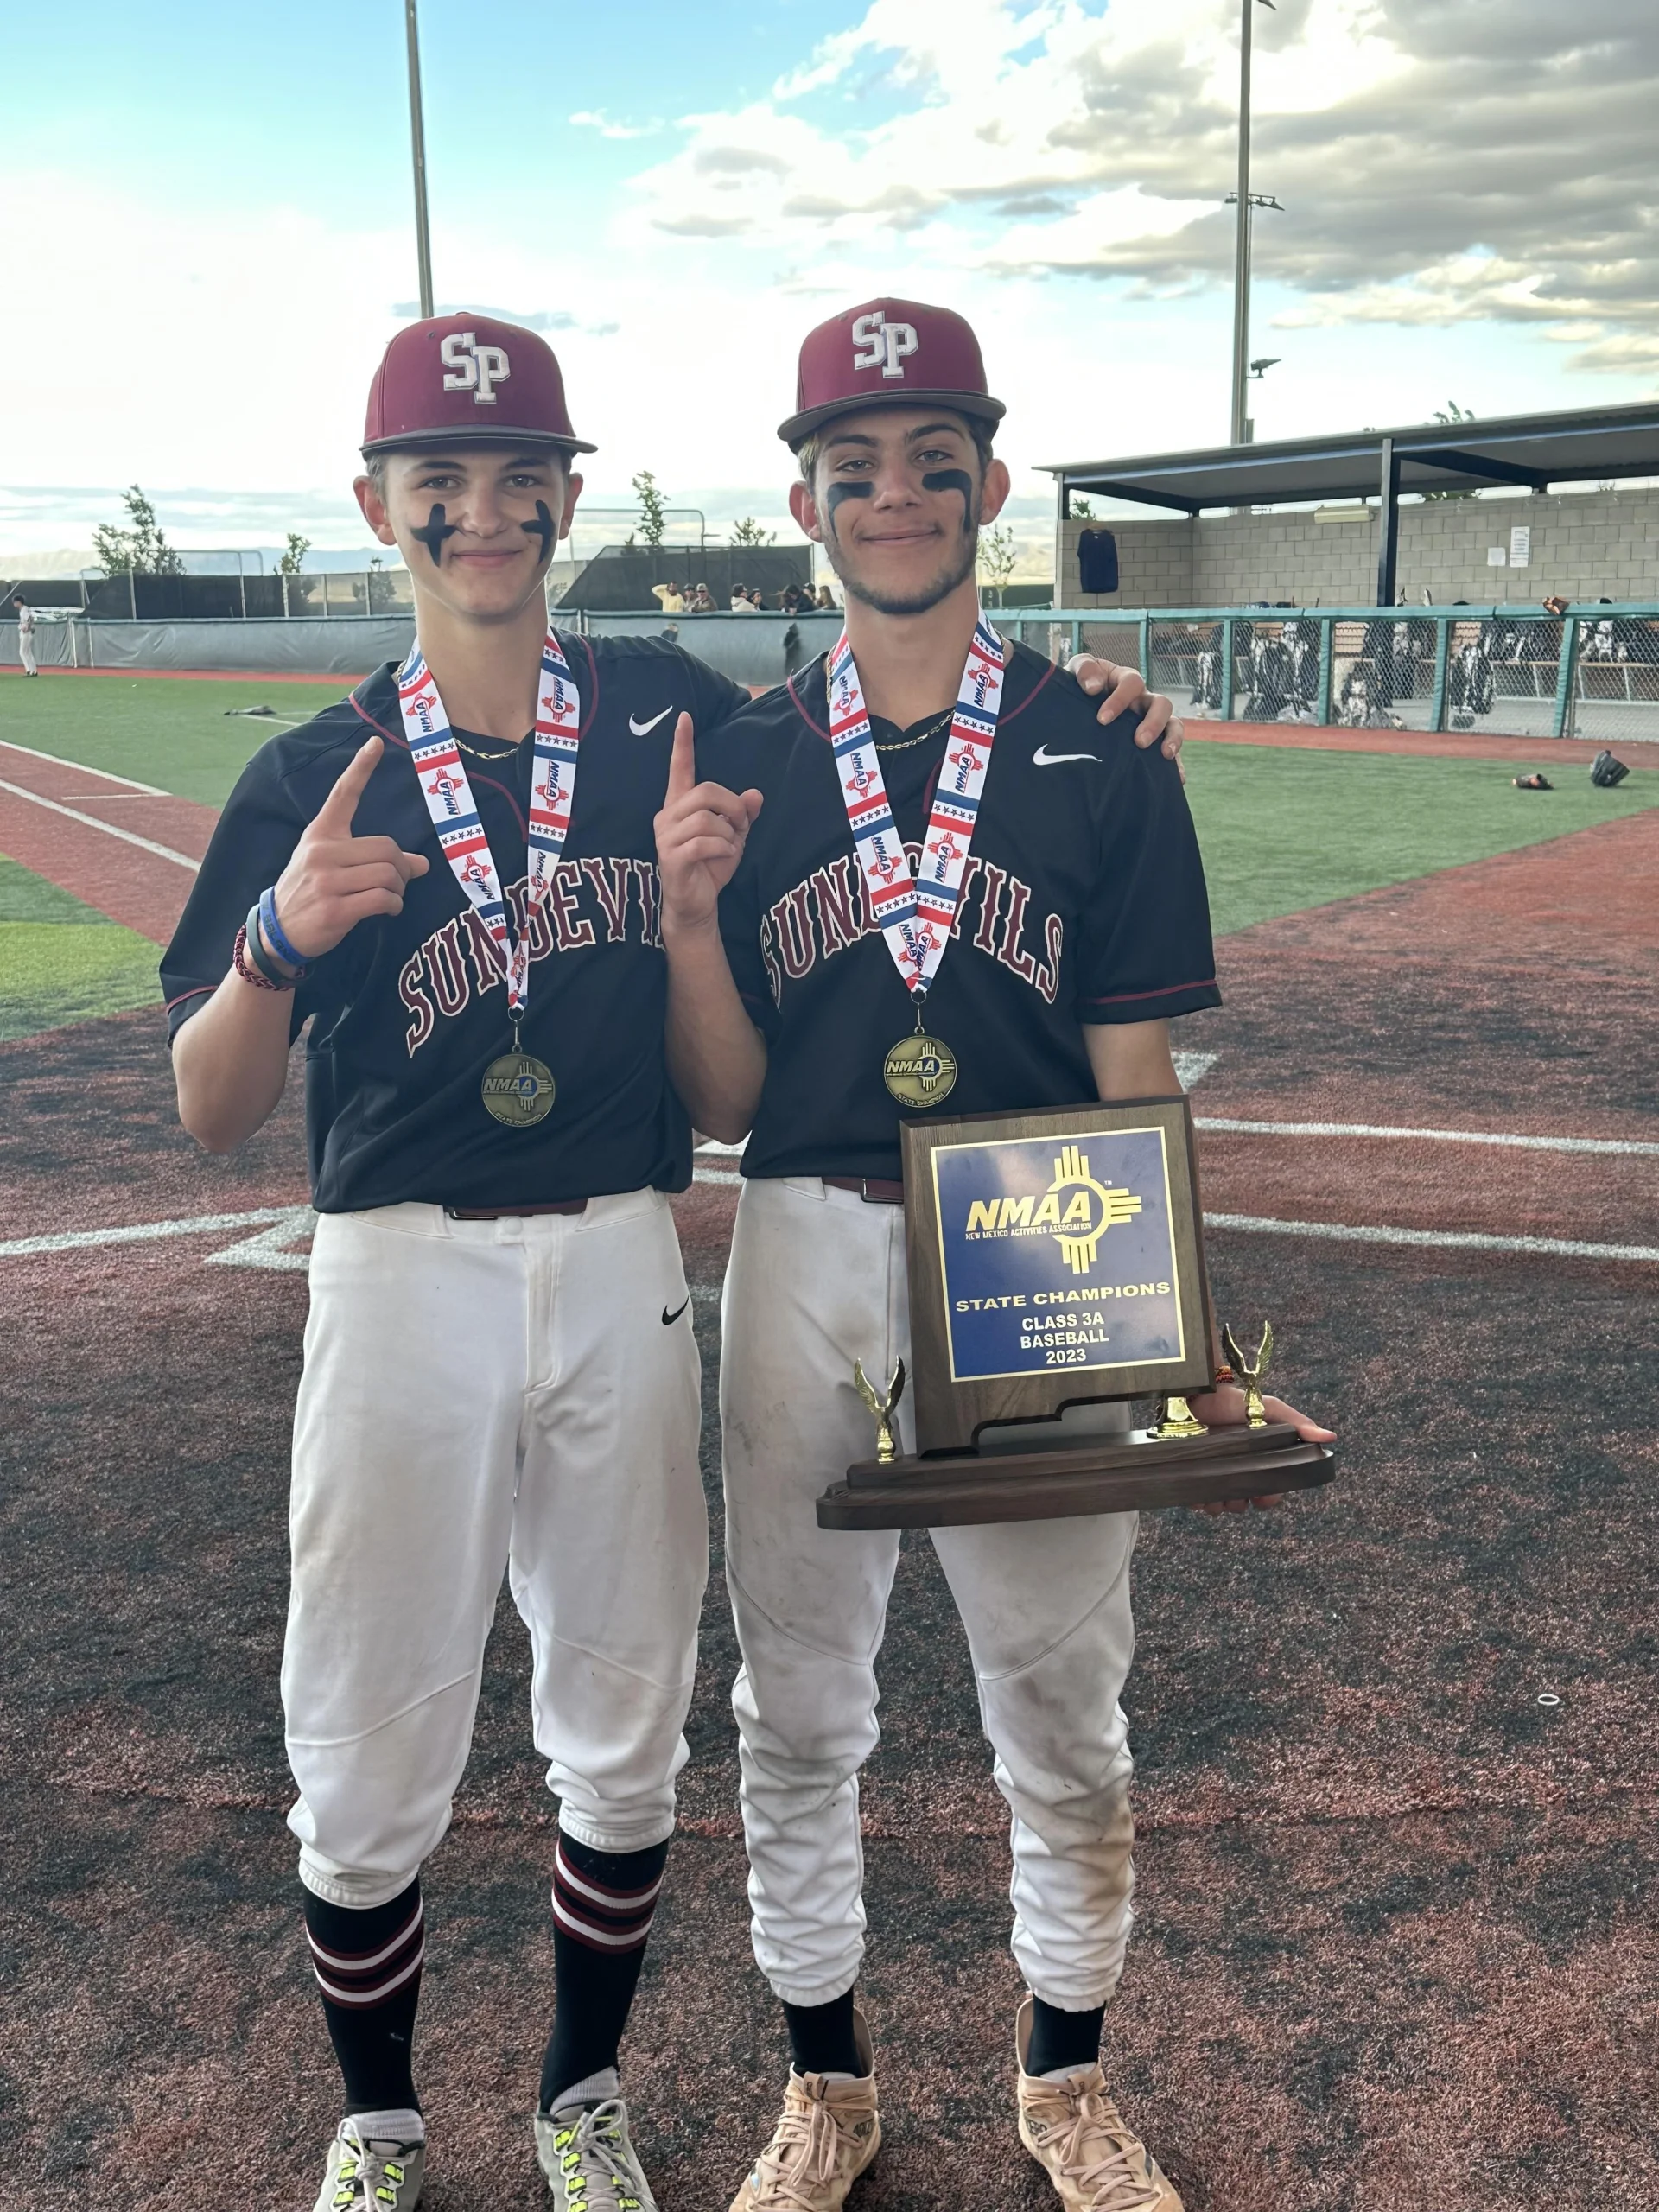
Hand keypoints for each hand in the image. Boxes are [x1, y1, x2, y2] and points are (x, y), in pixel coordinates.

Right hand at [268, 736, 429, 961]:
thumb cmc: (311, 892)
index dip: (360, 768)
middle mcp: (322, 852)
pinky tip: (387, 909)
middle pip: (387, 848)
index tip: (376, 743)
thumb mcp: (332, 866)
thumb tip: (422, 864)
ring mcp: (326, 881)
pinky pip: (383, 899)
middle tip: (400, 880)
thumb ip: (371, 858)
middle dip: (402, 867)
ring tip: (390, 897)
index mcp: (321, 834)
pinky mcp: (335, 909)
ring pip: (389, 875)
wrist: (278, 932)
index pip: (343, 795)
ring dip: (399, 889)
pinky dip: (394, 905)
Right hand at [654, 713, 762, 936]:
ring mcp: (666, 837)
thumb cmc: (710, 867)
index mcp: (679, 806)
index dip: (682, 743)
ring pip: (707, 818)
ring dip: (729, 833)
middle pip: (705, 790)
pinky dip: (724, 849)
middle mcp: (667, 816)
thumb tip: (756, 795)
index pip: (679, 769)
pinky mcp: (671, 857)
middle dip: (732, 806)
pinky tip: (724, 858)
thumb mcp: (732, 837)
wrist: (695, 904)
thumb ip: (742, 815)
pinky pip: (705, 843)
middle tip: (741, 825)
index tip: (685, 717)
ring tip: (730, 847)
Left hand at [1069, 657, 1184, 762]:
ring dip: (1172, 738)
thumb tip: (1092, 687)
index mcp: (1126, 681)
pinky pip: (1171, 750)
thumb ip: (1083, 670)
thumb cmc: (1081, 686)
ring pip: (1173, 724)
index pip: (1132, 683)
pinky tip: (1178, 778)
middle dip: (1153, 722)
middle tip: (1139, 741)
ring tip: (1165, 755)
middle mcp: (1143, 700)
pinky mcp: (1153, 742)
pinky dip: (1177, 764)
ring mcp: (1151, 720)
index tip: (1102, 719)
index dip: (1120, 699)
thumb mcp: (1079, 670)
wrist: (1077, 708)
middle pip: (1161, 704)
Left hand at [1183, 1385, 1335, 1516]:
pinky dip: (1199, 1501)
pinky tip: (1200, 1494)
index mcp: (1257, 1459)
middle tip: (1239, 1495)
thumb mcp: (1270, 1410)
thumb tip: (1331, 1437)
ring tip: (1217, 1495)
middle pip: (1243, 1502)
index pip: (1268, 1491)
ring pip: (1220, 1505)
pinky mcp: (1190, 1474)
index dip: (1269, 1498)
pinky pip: (1196, 1499)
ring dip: (1221, 1506)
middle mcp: (1236, 1468)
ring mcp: (1212, 1472)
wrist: (1197, 1394)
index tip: (1265, 1496)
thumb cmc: (1235, 1401)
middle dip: (1243, 1504)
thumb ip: (1298, 1425)